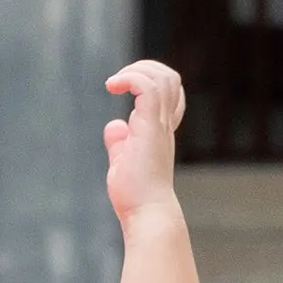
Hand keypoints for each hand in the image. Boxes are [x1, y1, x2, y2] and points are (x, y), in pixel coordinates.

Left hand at [102, 60, 185, 225]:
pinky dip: (131, 78)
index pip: (169, 93)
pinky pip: (148, 88)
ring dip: (138, 69)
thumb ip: (120, 143)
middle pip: (170, 79)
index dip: (149, 80)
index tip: (123, 88)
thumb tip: (114, 125)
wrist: (147, 214)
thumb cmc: (136, 196)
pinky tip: (112, 86)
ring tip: (114, 82)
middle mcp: (164, 125)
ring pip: (164, 78)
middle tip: (117, 81)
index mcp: (160, 131)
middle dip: (144, 67)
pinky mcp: (150, 129)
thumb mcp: (123, 162)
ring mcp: (160, 126)